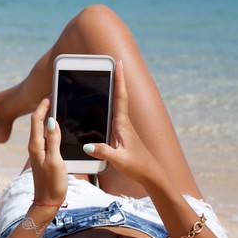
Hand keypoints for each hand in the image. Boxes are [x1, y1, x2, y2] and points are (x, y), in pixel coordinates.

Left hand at [28, 98, 66, 204]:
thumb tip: (52, 121)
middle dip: (45, 108)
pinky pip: (47, 137)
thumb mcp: (55, 161)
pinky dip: (52, 129)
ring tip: (57, 107)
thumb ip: (53, 141)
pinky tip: (59, 127)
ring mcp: (39, 151)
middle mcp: (35, 146)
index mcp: (36, 146)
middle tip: (54, 97)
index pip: (36, 120)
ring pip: (42, 129)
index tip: (50, 95)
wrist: (47, 202)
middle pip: (38, 122)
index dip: (43, 106)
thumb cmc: (52, 183)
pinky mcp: (44, 156)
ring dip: (48, 117)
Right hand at [83, 61, 159, 182]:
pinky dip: (106, 107)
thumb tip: (86, 145)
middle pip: (118, 96)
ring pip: (115, 105)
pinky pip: (112, 116)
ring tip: (104, 79)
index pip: (120, 97)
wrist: (151, 174)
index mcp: (123, 124)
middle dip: (115, 80)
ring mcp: (123, 128)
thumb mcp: (118, 159)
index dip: (119, 80)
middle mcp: (123, 123)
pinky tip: (98, 108)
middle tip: (111, 64)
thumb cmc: (137, 166)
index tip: (118, 63)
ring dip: (111, 91)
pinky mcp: (121, 134)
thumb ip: (103, 151)